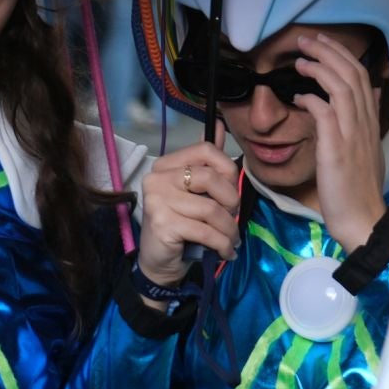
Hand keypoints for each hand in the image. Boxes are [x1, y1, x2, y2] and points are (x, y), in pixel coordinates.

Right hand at [139, 122, 239, 286]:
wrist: (159, 262)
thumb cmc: (181, 225)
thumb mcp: (195, 193)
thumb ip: (208, 162)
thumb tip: (221, 126)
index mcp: (165, 165)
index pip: (205, 150)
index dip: (227, 171)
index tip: (230, 193)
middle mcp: (157, 178)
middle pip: (210, 178)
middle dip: (231, 203)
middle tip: (231, 220)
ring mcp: (157, 200)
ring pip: (212, 209)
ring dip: (229, 230)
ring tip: (231, 240)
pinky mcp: (163, 224)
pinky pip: (206, 231)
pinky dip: (223, 244)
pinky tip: (226, 251)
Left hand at [292, 31, 387, 252]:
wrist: (363, 219)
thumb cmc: (358, 188)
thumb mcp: (365, 148)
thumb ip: (363, 120)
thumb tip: (360, 96)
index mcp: (370, 122)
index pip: (361, 77)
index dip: (342, 55)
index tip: (323, 43)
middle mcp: (365, 123)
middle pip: (352, 74)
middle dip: (329, 51)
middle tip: (307, 40)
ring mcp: (352, 135)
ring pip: (341, 87)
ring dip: (320, 68)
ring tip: (301, 59)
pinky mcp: (337, 149)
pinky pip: (326, 114)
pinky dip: (312, 100)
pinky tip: (298, 97)